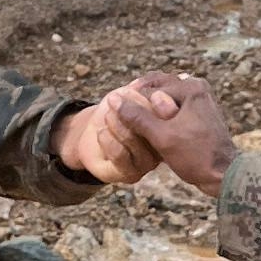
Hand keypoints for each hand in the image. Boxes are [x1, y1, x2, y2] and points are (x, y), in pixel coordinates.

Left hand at [54, 82, 170, 185]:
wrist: (93, 135)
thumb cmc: (114, 112)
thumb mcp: (125, 95)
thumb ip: (137, 90)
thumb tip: (141, 85)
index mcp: (167, 126)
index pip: (165, 112)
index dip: (146, 100)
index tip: (128, 90)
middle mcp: (162, 147)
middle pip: (151, 127)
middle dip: (129, 109)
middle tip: (113, 100)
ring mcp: (148, 163)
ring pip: (134, 140)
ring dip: (116, 124)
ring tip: (108, 116)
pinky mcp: (131, 174)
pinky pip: (120, 155)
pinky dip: (108, 140)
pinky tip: (102, 133)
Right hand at [109, 70, 234, 191]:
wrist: (224, 175)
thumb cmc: (196, 156)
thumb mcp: (162, 137)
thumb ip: (137, 117)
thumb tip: (114, 99)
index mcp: (190, 88)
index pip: (149, 88)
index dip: (131, 101)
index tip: (113, 113)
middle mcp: (197, 88)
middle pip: (158, 89)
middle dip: (140, 102)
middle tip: (122, 116)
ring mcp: (200, 100)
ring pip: (164, 100)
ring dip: (149, 109)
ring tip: (133, 123)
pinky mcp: (200, 113)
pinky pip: (174, 108)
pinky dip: (161, 116)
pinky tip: (150, 129)